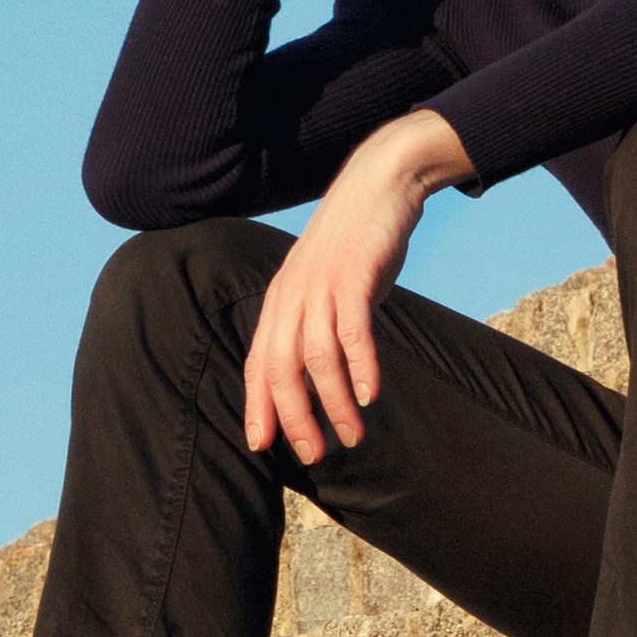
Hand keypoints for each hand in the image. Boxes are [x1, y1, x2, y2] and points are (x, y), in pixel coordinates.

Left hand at [243, 112, 471, 464]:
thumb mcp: (328, 285)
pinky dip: (360, 366)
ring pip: (316, 357)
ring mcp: (321, 284)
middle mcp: (292, 295)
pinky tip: (370, 396)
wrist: (380, 182)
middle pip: (281, 368)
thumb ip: (321, 325)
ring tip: (352, 437)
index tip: (262, 446)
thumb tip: (329, 372)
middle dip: (294, 417)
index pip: (259, 362)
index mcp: (281, 301)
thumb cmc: (357, 241)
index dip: (257, 406)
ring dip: (332, 403)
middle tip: (313, 454)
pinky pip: (352, 329)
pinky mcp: (354, 274)